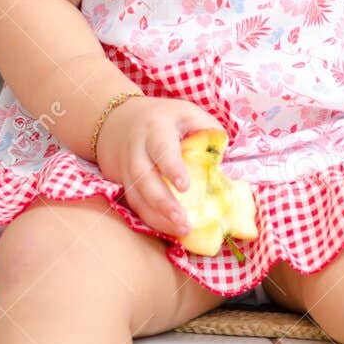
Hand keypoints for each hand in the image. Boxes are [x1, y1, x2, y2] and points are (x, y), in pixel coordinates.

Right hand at [94, 95, 226, 237]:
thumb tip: (224, 154)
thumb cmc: (164, 119)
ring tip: (181, 230)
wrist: (119, 122)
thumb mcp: (187, 113)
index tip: (185, 187)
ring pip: (137, 196)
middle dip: (162, 201)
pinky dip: (151, 219)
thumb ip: (207, 129)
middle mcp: (137, 151)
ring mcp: (127, 170)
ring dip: (157, 217)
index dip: (172, 167)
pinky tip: (170, 229)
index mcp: (155, 129)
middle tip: (183, 219)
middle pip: (144, 178)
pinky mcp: (125, 185)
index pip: (161, 148)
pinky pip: (135, 205)